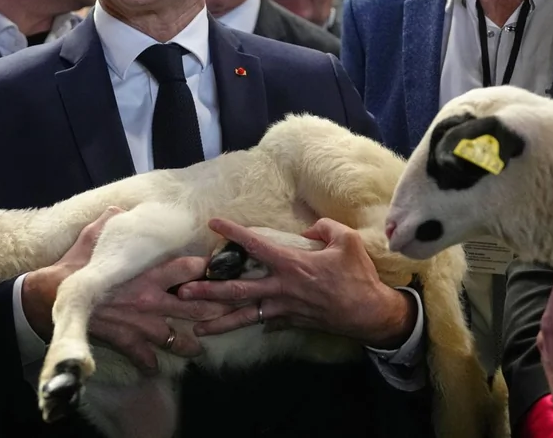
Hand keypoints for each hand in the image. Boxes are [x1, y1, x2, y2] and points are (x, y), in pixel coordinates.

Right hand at [22, 207, 233, 371]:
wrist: (47, 300)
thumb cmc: (72, 267)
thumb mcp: (91, 238)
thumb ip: (109, 223)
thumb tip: (118, 211)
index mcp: (143, 272)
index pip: (183, 269)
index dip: (203, 269)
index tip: (220, 270)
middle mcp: (147, 299)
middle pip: (191, 306)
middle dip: (212, 310)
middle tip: (228, 312)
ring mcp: (138, 323)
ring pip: (174, 337)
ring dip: (188, 344)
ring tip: (198, 348)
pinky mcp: (124, 341)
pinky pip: (144, 356)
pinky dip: (150, 364)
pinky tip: (155, 367)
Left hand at [178, 218, 415, 347]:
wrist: (370, 314)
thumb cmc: (359, 276)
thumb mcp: (346, 240)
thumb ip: (323, 227)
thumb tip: (306, 230)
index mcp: (292, 265)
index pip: (255, 246)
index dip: (233, 233)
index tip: (213, 224)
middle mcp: (281, 289)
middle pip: (237, 291)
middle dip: (208, 292)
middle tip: (181, 294)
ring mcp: (284, 309)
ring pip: (245, 316)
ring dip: (219, 322)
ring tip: (196, 327)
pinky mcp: (291, 322)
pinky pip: (266, 323)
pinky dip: (251, 324)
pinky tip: (236, 327)